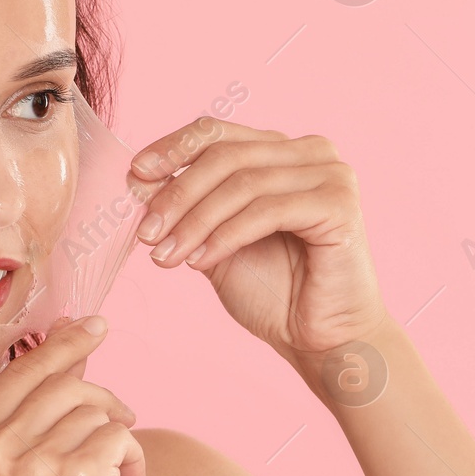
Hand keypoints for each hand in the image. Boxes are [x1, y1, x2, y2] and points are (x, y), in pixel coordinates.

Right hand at [0, 315, 149, 475]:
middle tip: (125, 415)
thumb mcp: (25, 466)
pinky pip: (120, 433)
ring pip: (94, 407)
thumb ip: (38, 404)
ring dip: (119, 437)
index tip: (92, 323)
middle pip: (60, 382)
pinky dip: (136, 459)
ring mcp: (29, 464)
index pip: (17, 372)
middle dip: (102, 396)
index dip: (60, 345)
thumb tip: (68, 331)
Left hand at [127, 118, 391, 371]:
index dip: (172, 149)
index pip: (217, 133)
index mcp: (282, 151)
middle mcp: (311, 151)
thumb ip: (185, 207)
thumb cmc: (275, 293)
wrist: (322, 342)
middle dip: (177, 194)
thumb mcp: (215, 241)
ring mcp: (330, 173)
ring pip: (242, 183)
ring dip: (195, 222)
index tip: (134, 176)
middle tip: (146, 233)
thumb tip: (135, 177)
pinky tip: (199, 262)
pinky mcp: (339, 203)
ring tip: (165, 257)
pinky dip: (225, 236)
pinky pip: (266, 211)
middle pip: (226, 155)